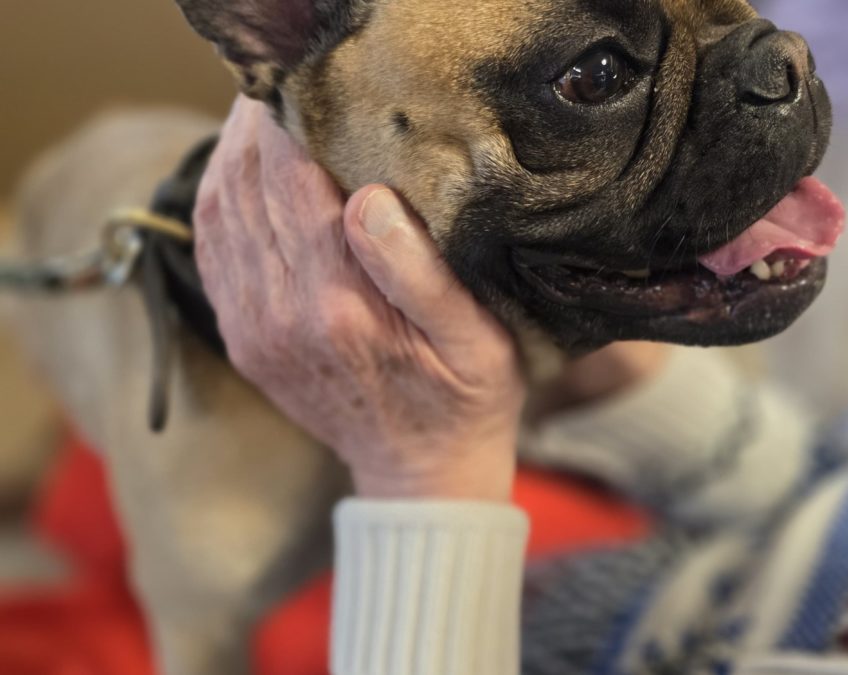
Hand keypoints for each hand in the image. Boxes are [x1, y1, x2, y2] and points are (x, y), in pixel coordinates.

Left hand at [194, 98, 525, 501]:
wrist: (420, 473)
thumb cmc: (464, 401)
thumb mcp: (475, 342)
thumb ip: (419, 273)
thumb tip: (366, 200)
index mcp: (342, 309)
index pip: (294, 186)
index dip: (292, 126)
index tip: (310, 88)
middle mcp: (284, 318)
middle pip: (248, 191)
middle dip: (259, 129)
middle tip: (286, 90)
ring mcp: (256, 332)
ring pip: (219, 217)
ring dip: (233, 158)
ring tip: (263, 120)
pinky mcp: (245, 341)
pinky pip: (213, 254)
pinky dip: (218, 202)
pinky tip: (240, 175)